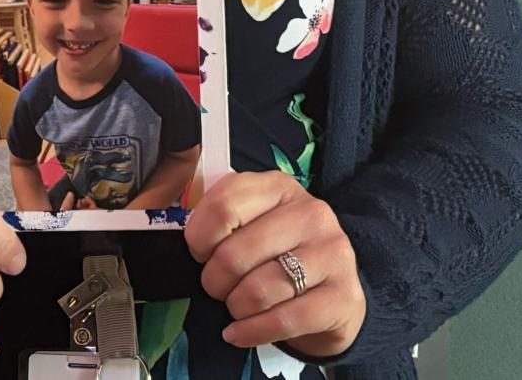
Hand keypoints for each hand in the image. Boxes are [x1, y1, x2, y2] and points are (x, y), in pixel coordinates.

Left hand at [185, 171, 365, 357]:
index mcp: (280, 188)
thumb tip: (178, 234)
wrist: (334, 296)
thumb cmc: (281, 256)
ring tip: (237, 307)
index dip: (200, 238)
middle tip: (218, 288)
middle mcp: (311, 214)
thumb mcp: (253, 223)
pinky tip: (240, 332)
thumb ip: (218, 219)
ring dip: (236, 307)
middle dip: (215, 281)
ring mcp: (332, 253)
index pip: (224, 205)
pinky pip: (284, 320)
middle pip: (235, 253)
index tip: (200, 254)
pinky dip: (252, 332)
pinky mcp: (343, 296)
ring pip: (258, 290)